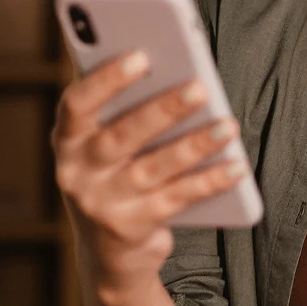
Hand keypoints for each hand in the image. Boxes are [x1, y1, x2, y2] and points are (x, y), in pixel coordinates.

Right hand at [52, 51, 246, 305]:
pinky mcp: (131, 228)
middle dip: (163, 110)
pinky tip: (237, 166)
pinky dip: (210, 181)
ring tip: (228, 126)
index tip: (141, 56)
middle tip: (200, 88)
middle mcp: (77, 173)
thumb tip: (179, 73)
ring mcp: (102, 204)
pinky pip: (177, 199)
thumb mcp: (108, 142)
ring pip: (154, 169)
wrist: (109, 249)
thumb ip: (128, 110)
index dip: (106, 80)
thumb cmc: (118, 173)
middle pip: (121, 137)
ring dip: (195, 145)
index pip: (77, 104)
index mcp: (69, 139)